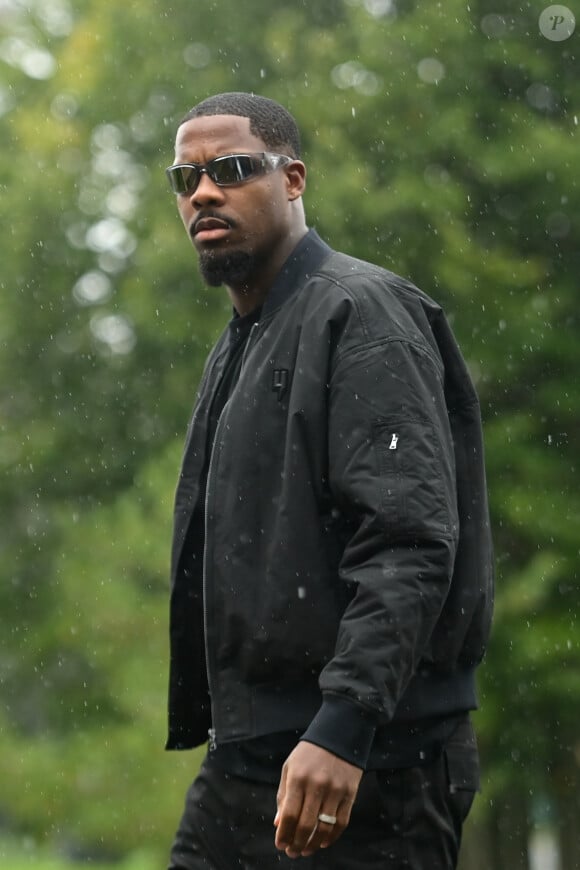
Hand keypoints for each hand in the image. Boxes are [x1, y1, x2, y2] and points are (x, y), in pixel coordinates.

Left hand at [274, 741, 362, 857]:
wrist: (340, 732)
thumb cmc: (310, 752)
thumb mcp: (291, 767)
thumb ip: (283, 795)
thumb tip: (278, 824)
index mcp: (298, 777)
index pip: (288, 815)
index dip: (283, 834)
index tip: (280, 845)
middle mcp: (316, 785)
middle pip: (306, 826)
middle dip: (296, 844)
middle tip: (292, 853)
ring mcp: (335, 790)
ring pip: (324, 828)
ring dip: (313, 845)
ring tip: (306, 851)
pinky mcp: (350, 793)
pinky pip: (341, 823)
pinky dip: (332, 837)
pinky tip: (324, 842)